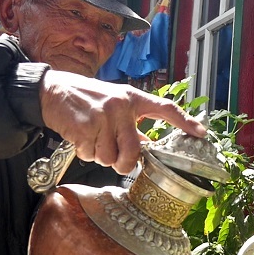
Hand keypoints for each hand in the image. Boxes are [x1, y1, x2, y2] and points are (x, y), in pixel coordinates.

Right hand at [39, 70, 206, 174]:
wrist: (52, 92)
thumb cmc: (86, 98)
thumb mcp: (114, 103)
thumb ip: (131, 122)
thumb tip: (146, 145)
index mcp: (132, 98)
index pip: (165, 108)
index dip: (185, 121)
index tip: (201, 132)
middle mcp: (120, 106)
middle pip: (134, 151)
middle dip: (125, 163)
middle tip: (117, 159)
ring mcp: (103, 117)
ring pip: (110, 157)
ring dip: (100, 156)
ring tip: (93, 138)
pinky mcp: (85, 128)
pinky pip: (91, 155)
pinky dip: (85, 153)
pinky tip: (80, 137)